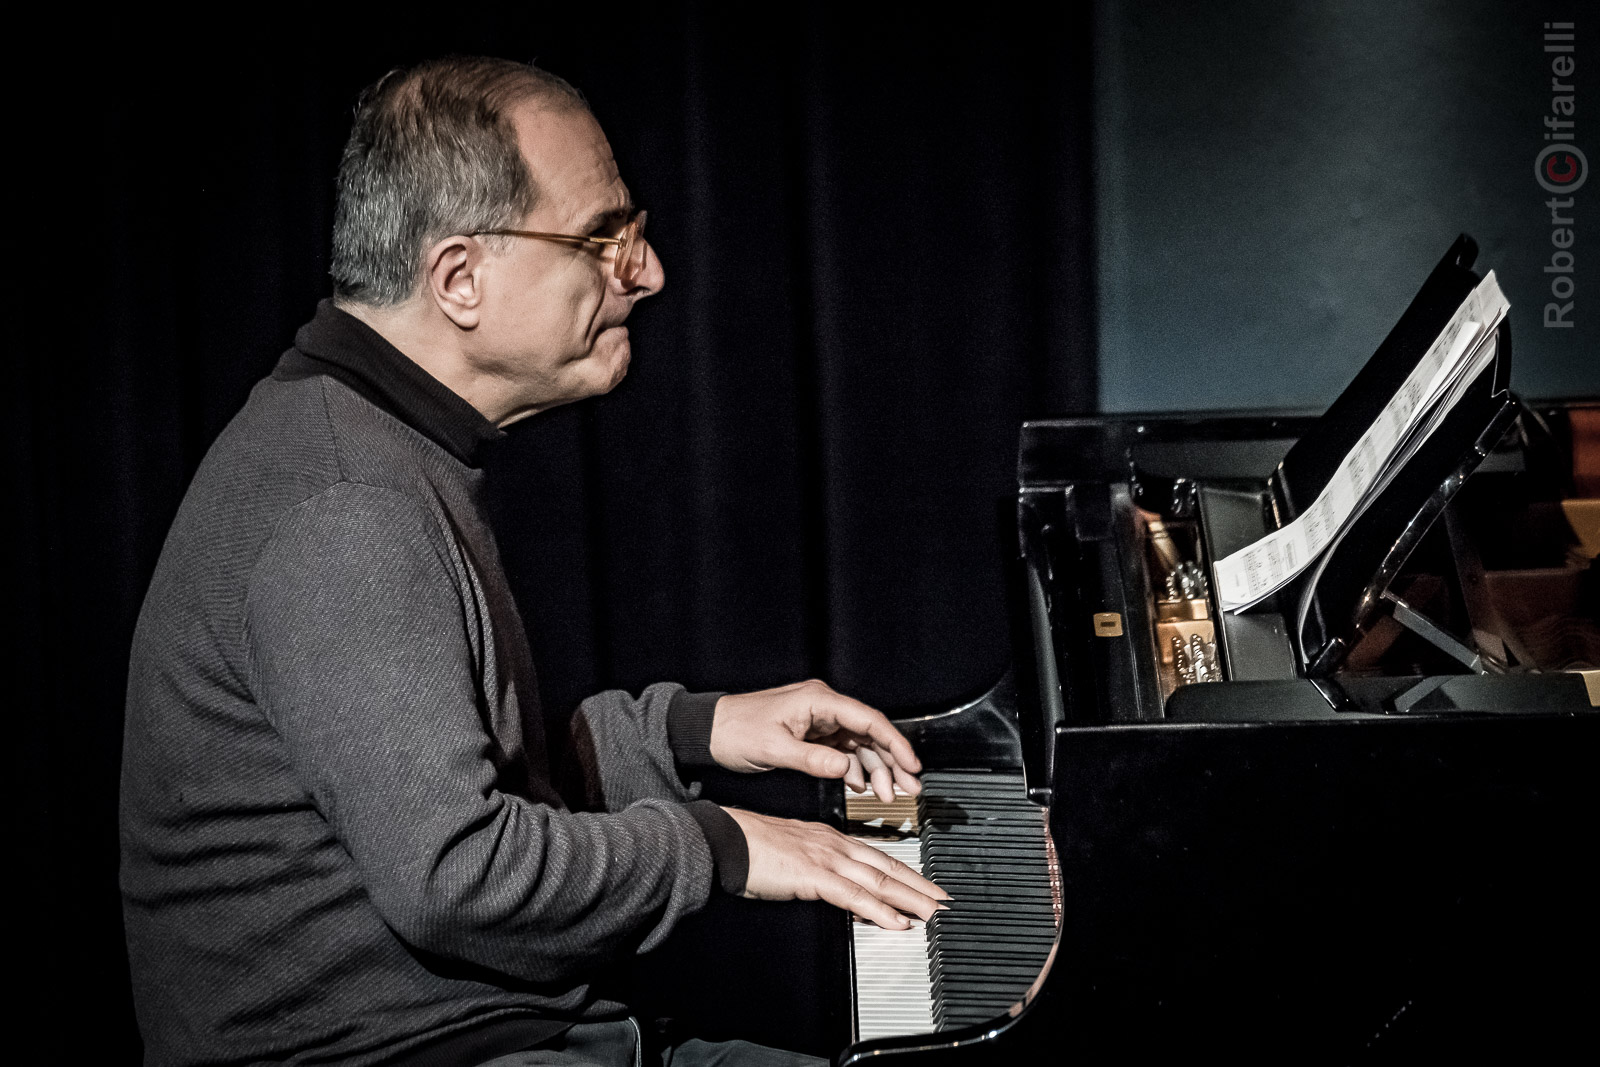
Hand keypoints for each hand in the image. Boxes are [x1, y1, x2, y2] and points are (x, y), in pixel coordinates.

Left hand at [710, 680, 922, 800]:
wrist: (709, 731)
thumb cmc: (735, 730)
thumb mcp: (774, 748)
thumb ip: (812, 759)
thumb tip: (844, 768)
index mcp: (818, 701)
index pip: (868, 720)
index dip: (894, 743)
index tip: (911, 765)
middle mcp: (823, 707)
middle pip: (870, 733)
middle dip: (891, 761)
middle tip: (909, 788)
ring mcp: (819, 721)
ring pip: (859, 745)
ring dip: (875, 770)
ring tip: (887, 795)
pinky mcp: (812, 735)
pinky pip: (843, 752)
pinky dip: (853, 770)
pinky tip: (859, 787)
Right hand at [724, 808, 948, 929]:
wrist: (725, 838)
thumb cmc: (751, 847)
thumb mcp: (793, 853)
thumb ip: (817, 868)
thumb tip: (835, 886)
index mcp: (830, 839)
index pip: (878, 858)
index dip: (907, 874)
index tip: (927, 888)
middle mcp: (834, 845)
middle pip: (888, 868)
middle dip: (921, 887)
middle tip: (946, 903)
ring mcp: (826, 858)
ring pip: (879, 881)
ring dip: (911, 900)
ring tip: (934, 914)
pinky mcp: (813, 875)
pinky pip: (853, 895)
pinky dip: (878, 910)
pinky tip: (895, 921)